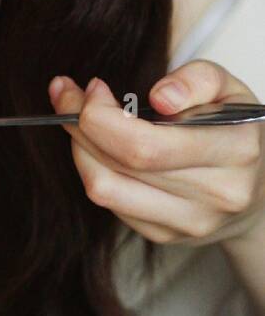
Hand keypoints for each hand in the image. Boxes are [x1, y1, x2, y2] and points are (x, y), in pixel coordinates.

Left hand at [48, 60, 264, 246]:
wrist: (259, 192)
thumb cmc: (235, 131)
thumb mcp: (230, 91)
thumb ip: (199, 79)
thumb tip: (161, 96)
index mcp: (234, 152)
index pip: (146, 146)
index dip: (102, 116)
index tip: (93, 88)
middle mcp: (214, 195)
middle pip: (119, 164)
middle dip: (81, 125)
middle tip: (70, 96)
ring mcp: (189, 223)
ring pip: (105, 189)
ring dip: (79, 149)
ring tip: (79, 122)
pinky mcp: (166, 236)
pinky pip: (111, 204)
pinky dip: (94, 171)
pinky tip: (99, 148)